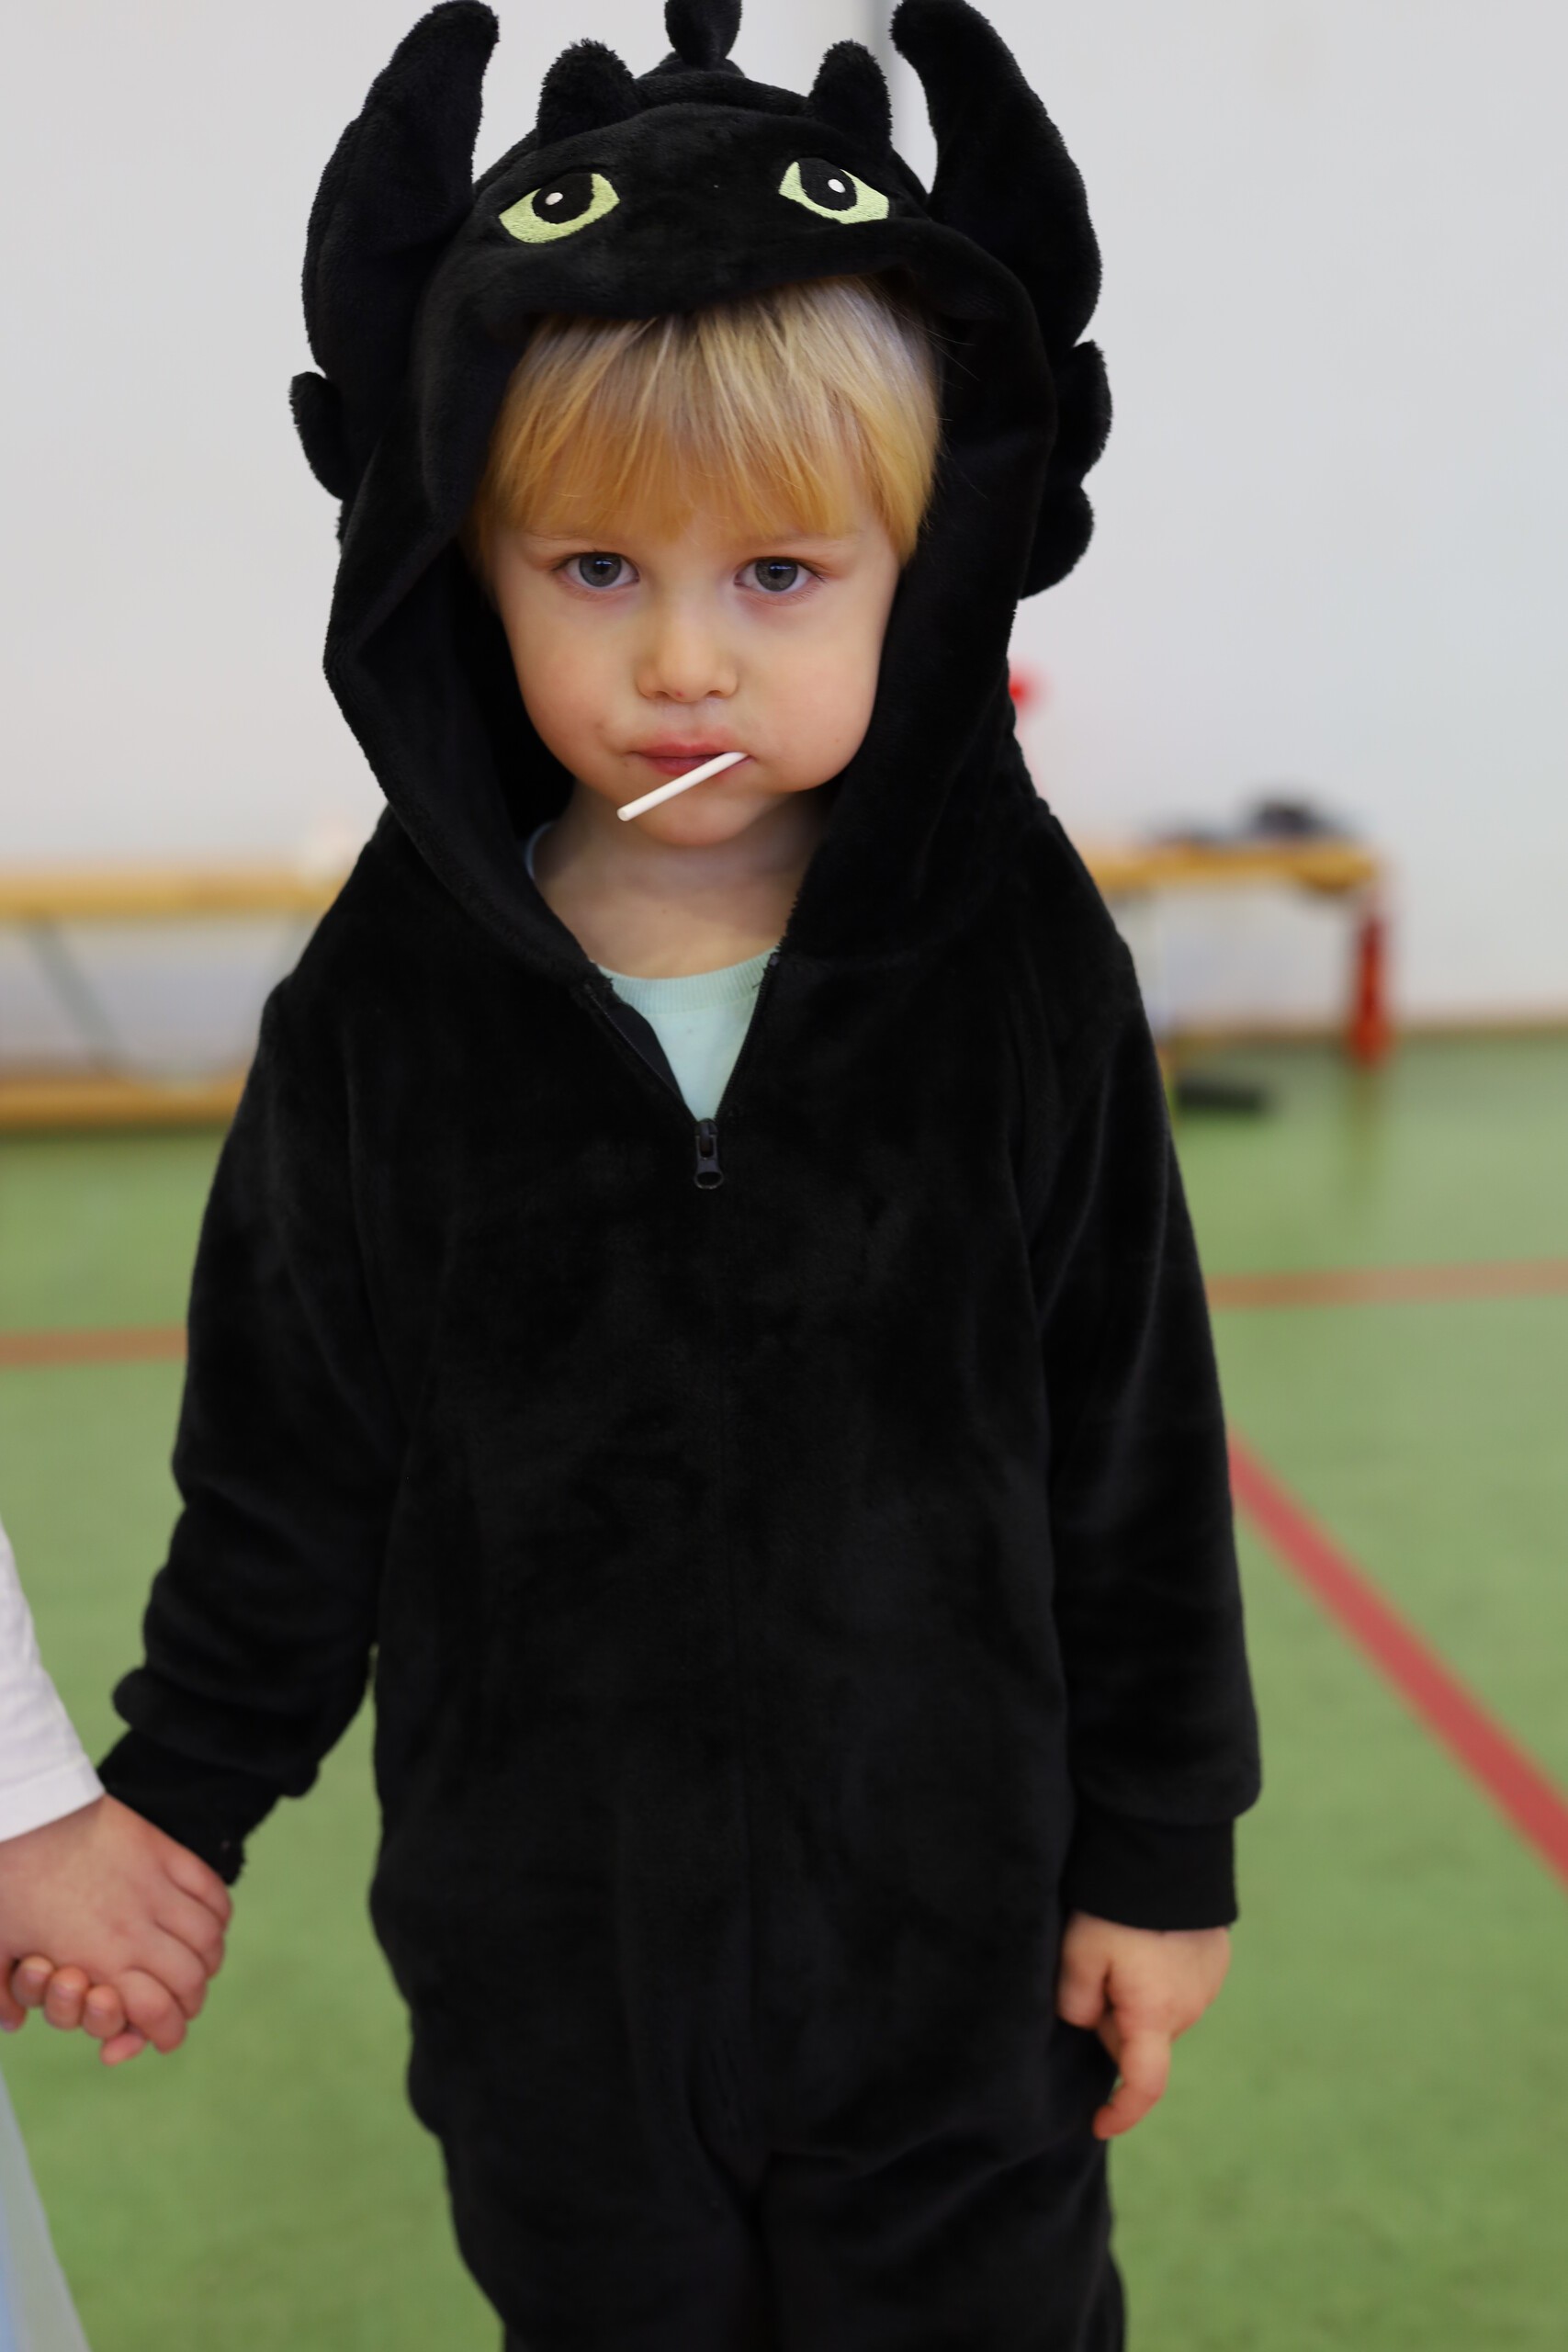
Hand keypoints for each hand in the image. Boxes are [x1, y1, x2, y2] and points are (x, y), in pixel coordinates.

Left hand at [0, 1794, 230, 2062]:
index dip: (165, 2035)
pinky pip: (212, 1890)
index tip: (160, 2037)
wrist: (24, 1814)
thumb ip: (2, 1995)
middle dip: (188, 2003)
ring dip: (207, 1960)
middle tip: (178, 2005)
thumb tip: (14, 2023)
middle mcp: (138, 1930)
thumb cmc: (5, 1882)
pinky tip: (206, 1922)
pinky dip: (217, 1914)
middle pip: (192, 1982)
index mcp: (100, 1960)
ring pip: (210, 1938)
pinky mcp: (164, 1853)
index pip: (159, 2015)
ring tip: (196, 1966)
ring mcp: (156, 1889)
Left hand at [1055, 1909, 1229, 2139]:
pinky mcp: (1214, 1961)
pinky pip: (1177, 1986)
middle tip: (1093, 1968)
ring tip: (1120, 1944)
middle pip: (1139, 2039)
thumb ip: (1075, 2003)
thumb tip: (1088, 2022)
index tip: (1098, 2123)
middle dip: (1113, 2019)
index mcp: (1155, 2015)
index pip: (1144, 2085)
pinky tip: (1145, 1938)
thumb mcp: (1077, 1954)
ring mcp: (1208, 1986)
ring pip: (1157, 2012)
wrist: (1166, 1853)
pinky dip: (1156, 1975)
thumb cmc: (1116, 1908)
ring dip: (1135, 1995)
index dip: (1121, 2112)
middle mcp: (1189, 2009)